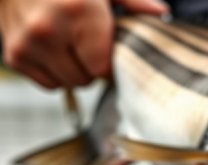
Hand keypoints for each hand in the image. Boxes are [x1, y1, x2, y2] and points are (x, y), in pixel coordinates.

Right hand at [0, 0, 167, 88]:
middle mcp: (49, 31)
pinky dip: (55, 72)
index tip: (111, 50)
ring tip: (71, 44)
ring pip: (67, 84)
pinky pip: (48, 84)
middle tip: (88, 43)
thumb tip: (163, 13)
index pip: (103, 68)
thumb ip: (133, 0)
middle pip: (85, 80)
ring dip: (74, 71)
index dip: (111, 63)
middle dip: (92, 66)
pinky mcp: (14, 56)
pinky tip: (54, 49)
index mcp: (79, 13)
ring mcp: (26, 45)